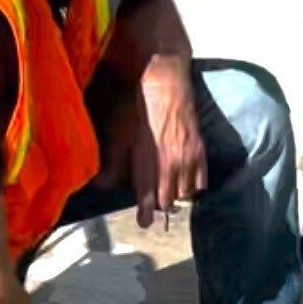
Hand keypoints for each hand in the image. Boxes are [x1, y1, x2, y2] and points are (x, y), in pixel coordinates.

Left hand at [99, 59, 205, 227]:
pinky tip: (186, 185)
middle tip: (153, 207)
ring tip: (168, 194)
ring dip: (176, 196)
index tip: (143, 222)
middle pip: (168, 198)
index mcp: (148, 159)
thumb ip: (113, 162)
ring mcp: (188, 157)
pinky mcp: (200, 151)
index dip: (145, 211)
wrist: (165, 81)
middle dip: (160, 204)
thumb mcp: (118, 132)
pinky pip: (201, 182)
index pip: (148, 195)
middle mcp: (170, 162)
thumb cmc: (138, 104)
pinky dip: (193, 187)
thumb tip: (101, 185)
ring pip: (185, 193)